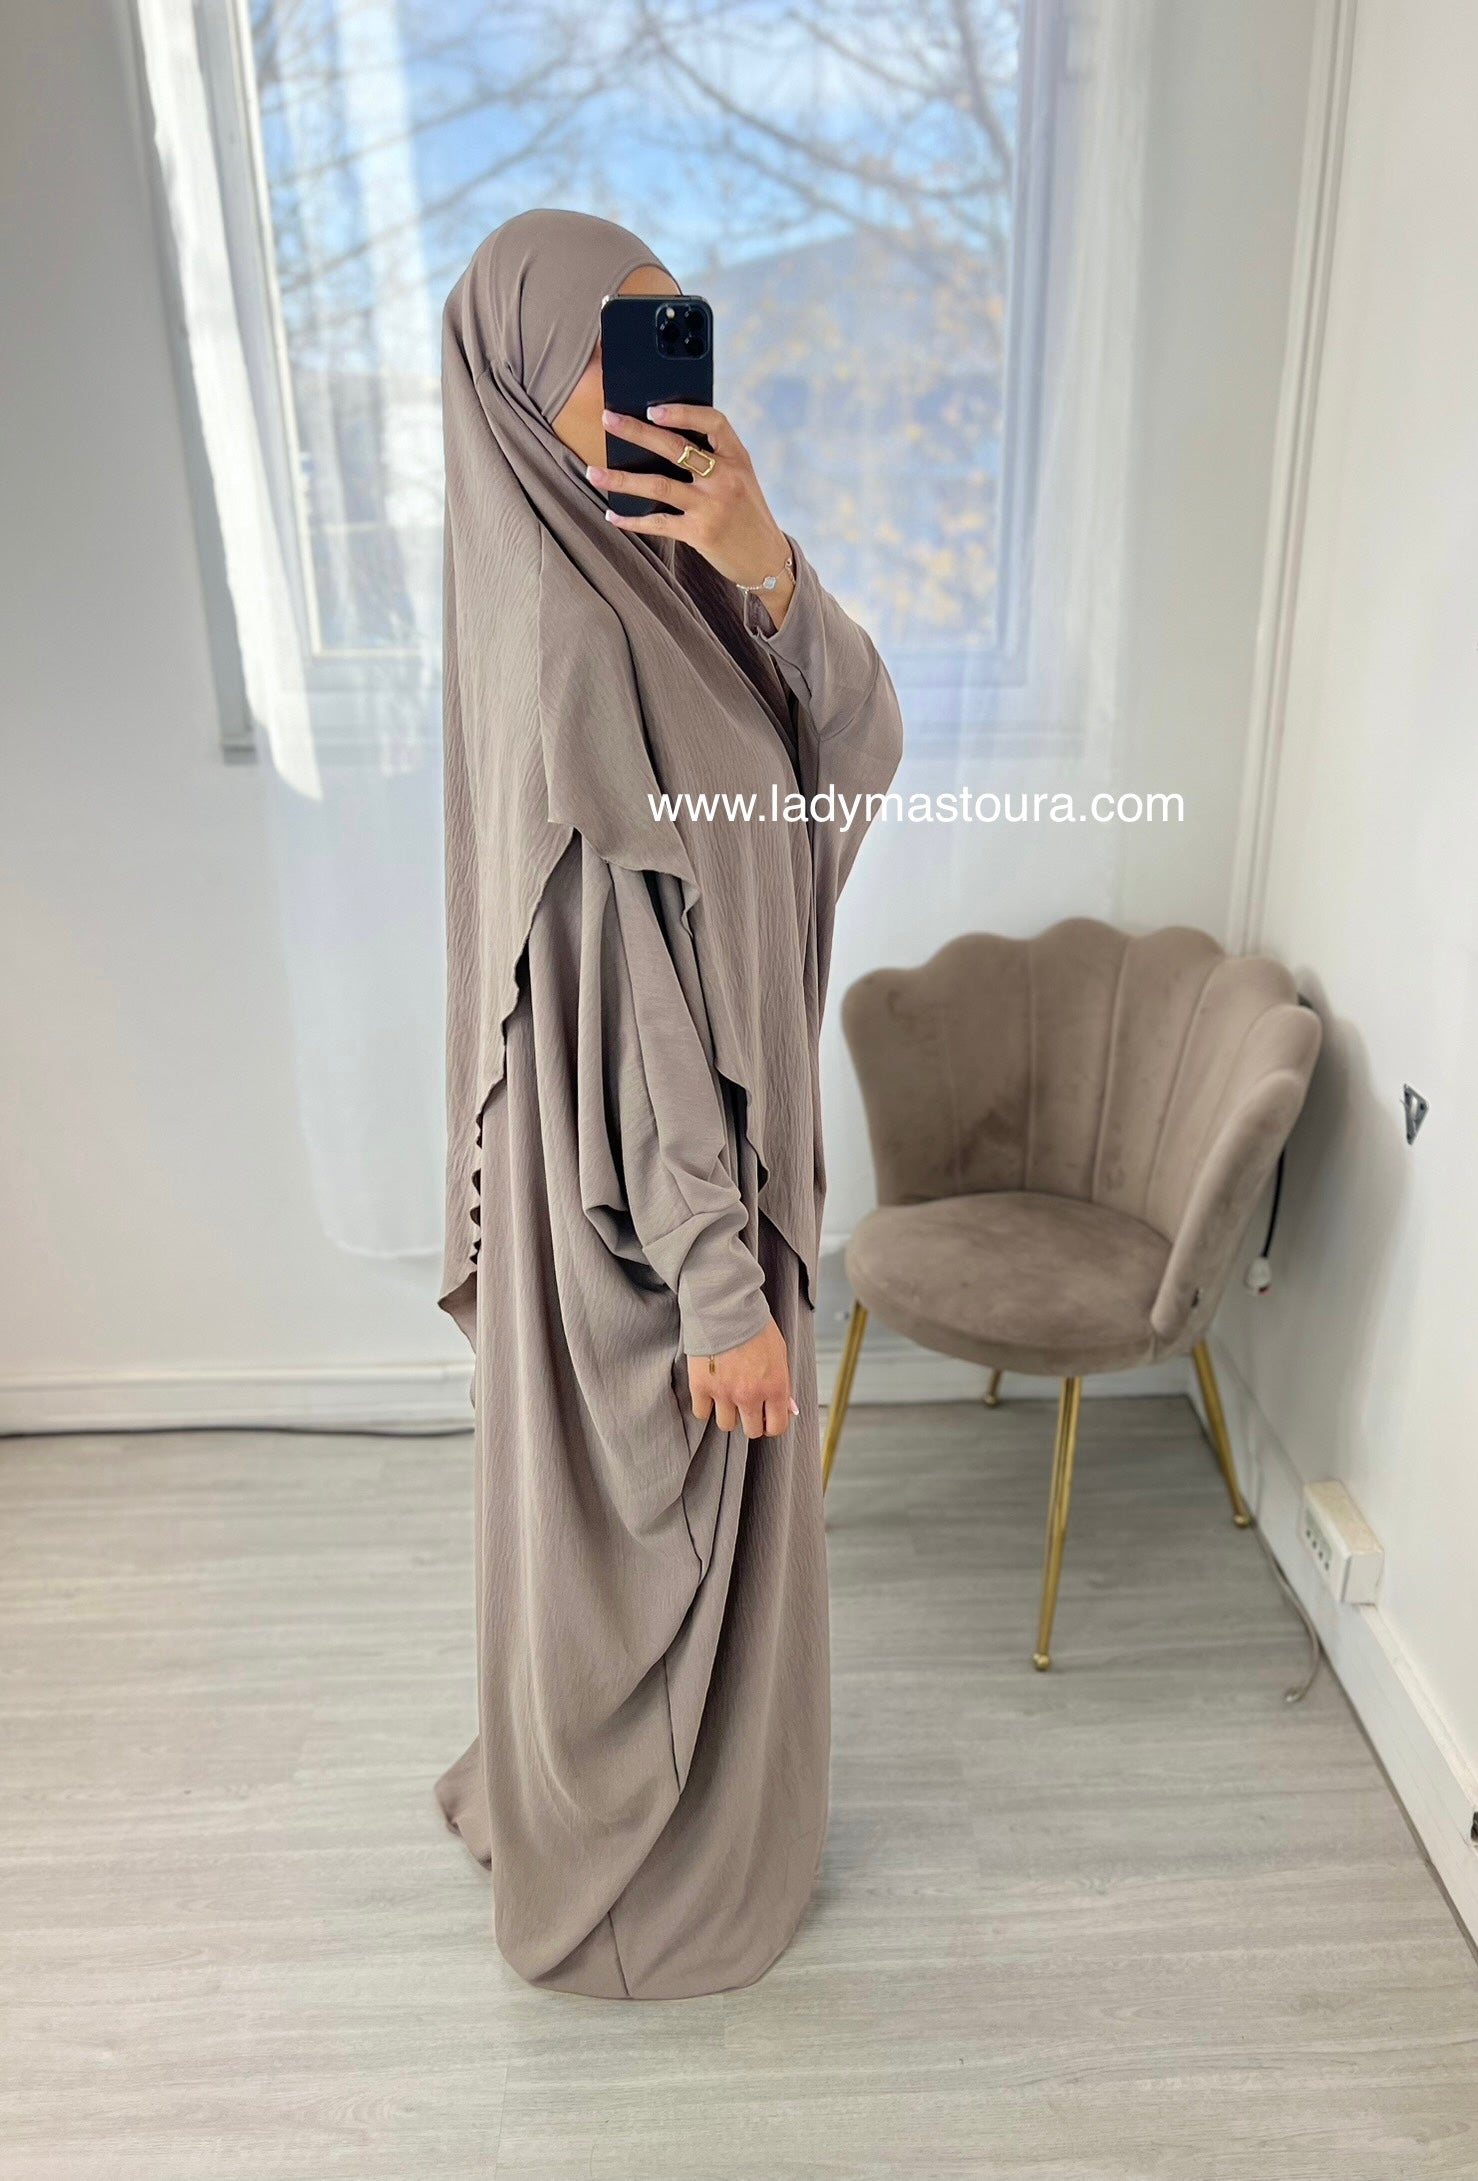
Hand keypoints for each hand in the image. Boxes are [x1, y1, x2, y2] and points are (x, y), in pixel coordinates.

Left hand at [590, 404, 795, 627]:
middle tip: (608, 419)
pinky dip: (631, 520)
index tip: (652, 408)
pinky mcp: (699, 533)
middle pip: (675, 448)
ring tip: (593, 472)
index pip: (713, 421)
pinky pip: (657, 523)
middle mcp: (725, 478)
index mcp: (738, 457)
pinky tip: (611, 514)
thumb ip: (713, 457)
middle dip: (637, 432)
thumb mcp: (740, 477)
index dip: (682, 411)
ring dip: (621, 479)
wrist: (766, 559)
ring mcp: (712, 506)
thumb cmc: (747, 513)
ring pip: (658, 485)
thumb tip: (661, 436)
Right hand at [687, 1315, 798, 1438]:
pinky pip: (701, 1413)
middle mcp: (750, 1396)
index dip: (771, 1424)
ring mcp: (724, 1394)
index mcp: (774, 1388)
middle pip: (751, 1430)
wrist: (726, 1307)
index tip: (766, 1418)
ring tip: (726, 1396)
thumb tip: (787, 1407)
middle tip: (746, 1407)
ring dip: (727, 1414)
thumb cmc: (755, 1326)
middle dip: (750, 1420)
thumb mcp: (779, 1353)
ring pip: (726, 1425)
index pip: (776, 1427)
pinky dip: (705, 1406)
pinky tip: (710, 1392)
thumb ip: (781, 1383)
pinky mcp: (701, 1387)